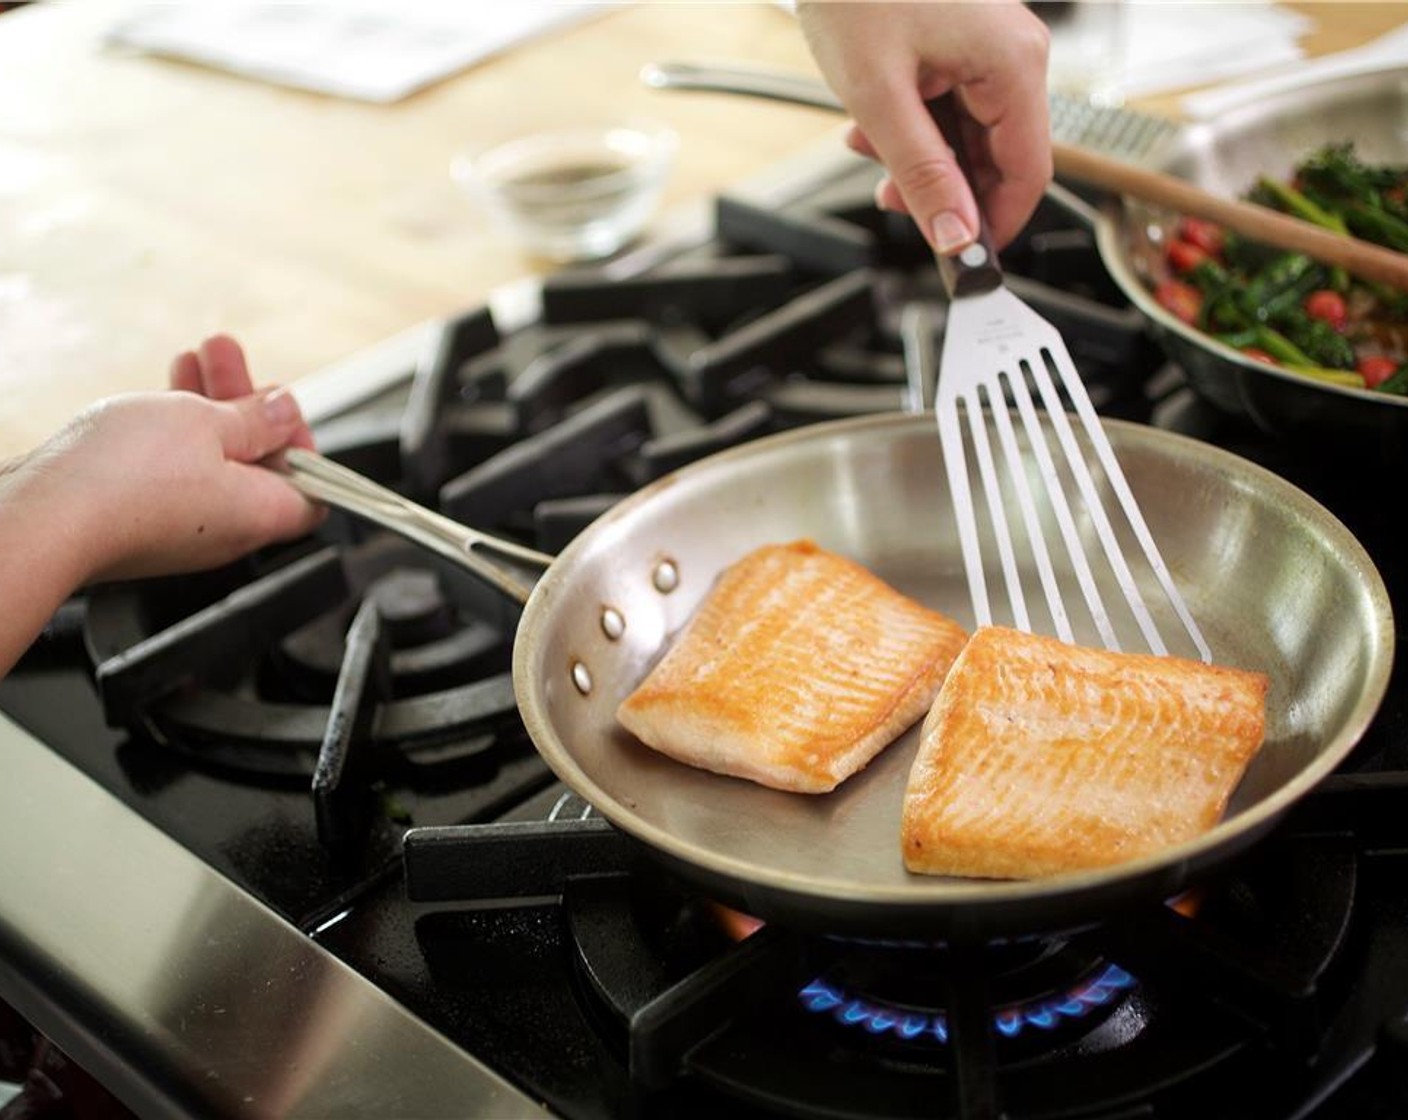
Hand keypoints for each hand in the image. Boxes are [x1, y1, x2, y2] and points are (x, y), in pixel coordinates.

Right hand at [8, 335, 322, 585]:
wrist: (45, 519)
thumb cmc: (126, 478)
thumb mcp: (207, 423)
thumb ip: (254, 418)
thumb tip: (285, 411)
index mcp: (262, 514)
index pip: (314, 491)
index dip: (305, 446)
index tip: (284, 409)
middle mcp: (228, 532)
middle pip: (259, 465)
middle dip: (248, 403)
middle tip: (228, 356)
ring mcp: (183, 530)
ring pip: (211, 461)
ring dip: (208, 405)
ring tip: (197, 354)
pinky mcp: (141, 523)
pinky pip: (172, 474)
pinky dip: (175, 431)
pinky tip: (161, 393)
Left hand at [797, 0, 1051, 252]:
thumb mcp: (880, 98)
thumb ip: (921, 173)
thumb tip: (955, 235)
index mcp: (1013, 64)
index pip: (1028, 173)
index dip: (996, 225)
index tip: (961, 259)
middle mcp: (1016, 55)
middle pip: (999, 159)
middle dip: (944, 187)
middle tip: (889, 196)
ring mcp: (993, 49)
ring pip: (971, 139)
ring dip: (920, 158)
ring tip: (866, 145)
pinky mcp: (966, 46)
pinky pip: (954, 109)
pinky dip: (915, 127)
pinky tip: (872, 123)